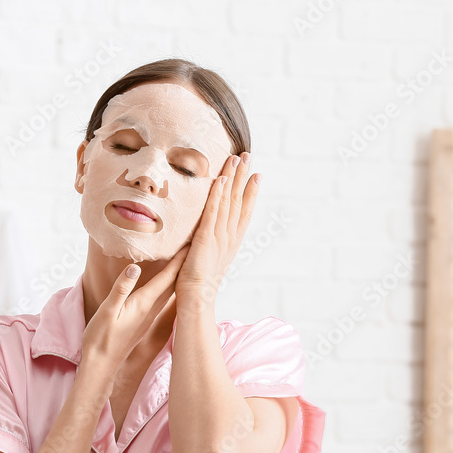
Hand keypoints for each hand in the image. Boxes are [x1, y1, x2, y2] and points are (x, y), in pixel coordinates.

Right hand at [81, 245, 189, 379]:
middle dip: (184, 265)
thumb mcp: (107, 310)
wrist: (102, 365)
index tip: (190, 244)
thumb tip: (135, 267)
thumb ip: (121, 288)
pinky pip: (162, 299)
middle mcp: (151, 310)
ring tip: (186, 261)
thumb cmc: (101, 338)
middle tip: (195, 246)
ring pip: (170, 292)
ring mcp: (149, 316)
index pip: (167, 278)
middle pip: (173, 283)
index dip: (179, 260)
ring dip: (179, 276)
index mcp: (144, 304)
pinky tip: (169, 284)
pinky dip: (169, 287)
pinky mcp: (144, 321)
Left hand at [175, 152, 259, 307]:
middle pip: (239, 200)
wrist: (197, 297)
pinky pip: (213, 211)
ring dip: (232, 177)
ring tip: (236, 158)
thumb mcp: (208, 257)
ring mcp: (220, 236)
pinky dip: (217, 194)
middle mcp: (230, 236)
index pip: (244, 211)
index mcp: (232, 241)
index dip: (251, 192)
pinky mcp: (206, 238)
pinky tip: (220, 179)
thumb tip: (205, 233)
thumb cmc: (198, 281)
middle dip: (243, 176)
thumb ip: (210, 242)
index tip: (256, 174)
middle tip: (248, 155)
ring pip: (228, 201)